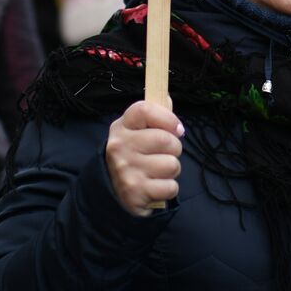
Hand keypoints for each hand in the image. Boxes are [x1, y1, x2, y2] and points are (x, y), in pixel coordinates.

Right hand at [105, 100, 182, 215]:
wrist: (113, 189)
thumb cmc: (135, 154)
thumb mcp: (138, 131)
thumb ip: (154, 114)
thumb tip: (166, 97)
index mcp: (121, 127)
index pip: (145, 110)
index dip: (167, 118)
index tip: (177, 129)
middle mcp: (119, 147)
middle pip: (165, 140)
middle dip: (174, 148)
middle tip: (165, 154)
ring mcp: (126, 171)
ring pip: (172, 165)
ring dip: (172, 169)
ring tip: (158, 171)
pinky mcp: (134, 192)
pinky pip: (170, 187)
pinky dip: (168, 188)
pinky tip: (155, 186)